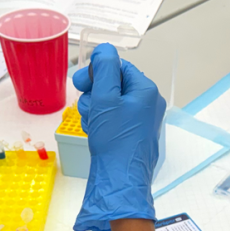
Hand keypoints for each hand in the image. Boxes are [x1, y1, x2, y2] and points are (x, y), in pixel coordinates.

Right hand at [70, 43, 165, 230]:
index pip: (120, 68)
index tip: (82, 82)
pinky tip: (95, 133)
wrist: (120, 180)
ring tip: (92, 123)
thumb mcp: (106, 99)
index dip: (98, 72)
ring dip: (95, 109)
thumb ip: (105, 70)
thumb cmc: (115, 141)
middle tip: (87, 106)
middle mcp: (147, 105)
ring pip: (110, 103)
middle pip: (114, 85)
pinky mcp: (132, 136)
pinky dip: (100, 123)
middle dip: (95, 94)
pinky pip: (112, 119)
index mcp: (146, 91)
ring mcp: (140, 121)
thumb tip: (105, 50)